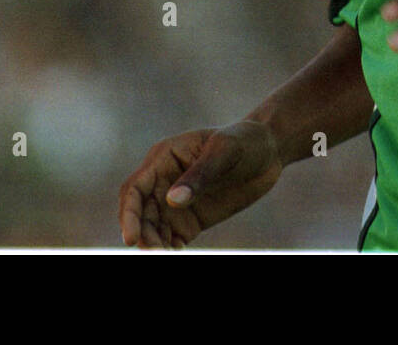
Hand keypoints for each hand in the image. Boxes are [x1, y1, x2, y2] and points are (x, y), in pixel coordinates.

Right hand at [118, 119, 282, 248]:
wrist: (268, 152)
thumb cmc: (245, 141)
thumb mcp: (225, 151)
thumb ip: (200, 174)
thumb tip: (173, 201)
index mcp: (164, 158)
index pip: (135, 189)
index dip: (129, 214)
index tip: (132, 238)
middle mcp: (163, 181)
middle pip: (140, 213)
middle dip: (142, 235)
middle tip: (155, 253)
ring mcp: (175, 202)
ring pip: (153, 229)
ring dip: (154, 245)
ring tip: (165, 255)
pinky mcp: (190, 219)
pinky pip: (171, 238)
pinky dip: (169, 249)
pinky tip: (176, 254)